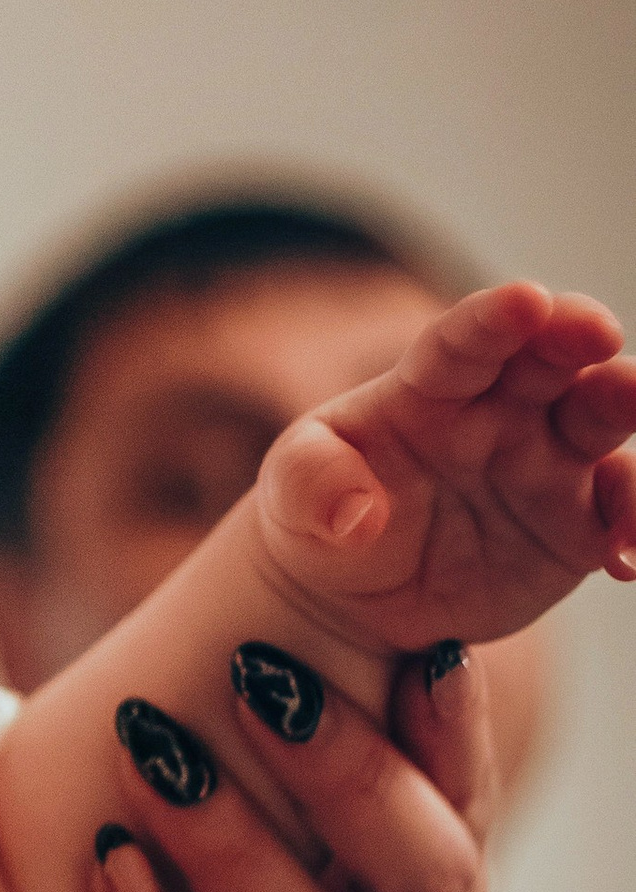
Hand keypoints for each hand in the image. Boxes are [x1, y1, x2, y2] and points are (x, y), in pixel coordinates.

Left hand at [0, 639, 490, 891]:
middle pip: (426, 884)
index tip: (416, 638)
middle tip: (256, 677)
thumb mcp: (227, 834)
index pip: (463, 810)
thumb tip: (258, 594)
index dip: (451, 729)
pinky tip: (111, 869)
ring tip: (153, 757)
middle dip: (348, 774)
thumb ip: (261, 747)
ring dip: (235, 850)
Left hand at [258, 281, 635, 652]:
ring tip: (628, 442)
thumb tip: (356, 513)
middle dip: (580, 335)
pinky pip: (619, 511)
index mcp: (429, 388)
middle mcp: (500, 410)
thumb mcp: (289, 497)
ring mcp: (546, 462)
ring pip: (604, 421)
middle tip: (598, 334)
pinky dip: (632, 522)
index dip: (494, 318)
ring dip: (626, 413)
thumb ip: (311, 485)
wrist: (354, 592)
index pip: (463, 342)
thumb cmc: (320, 515)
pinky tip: (626, 557)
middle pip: (553, 359)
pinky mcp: (576, 524)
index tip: (527, 299)